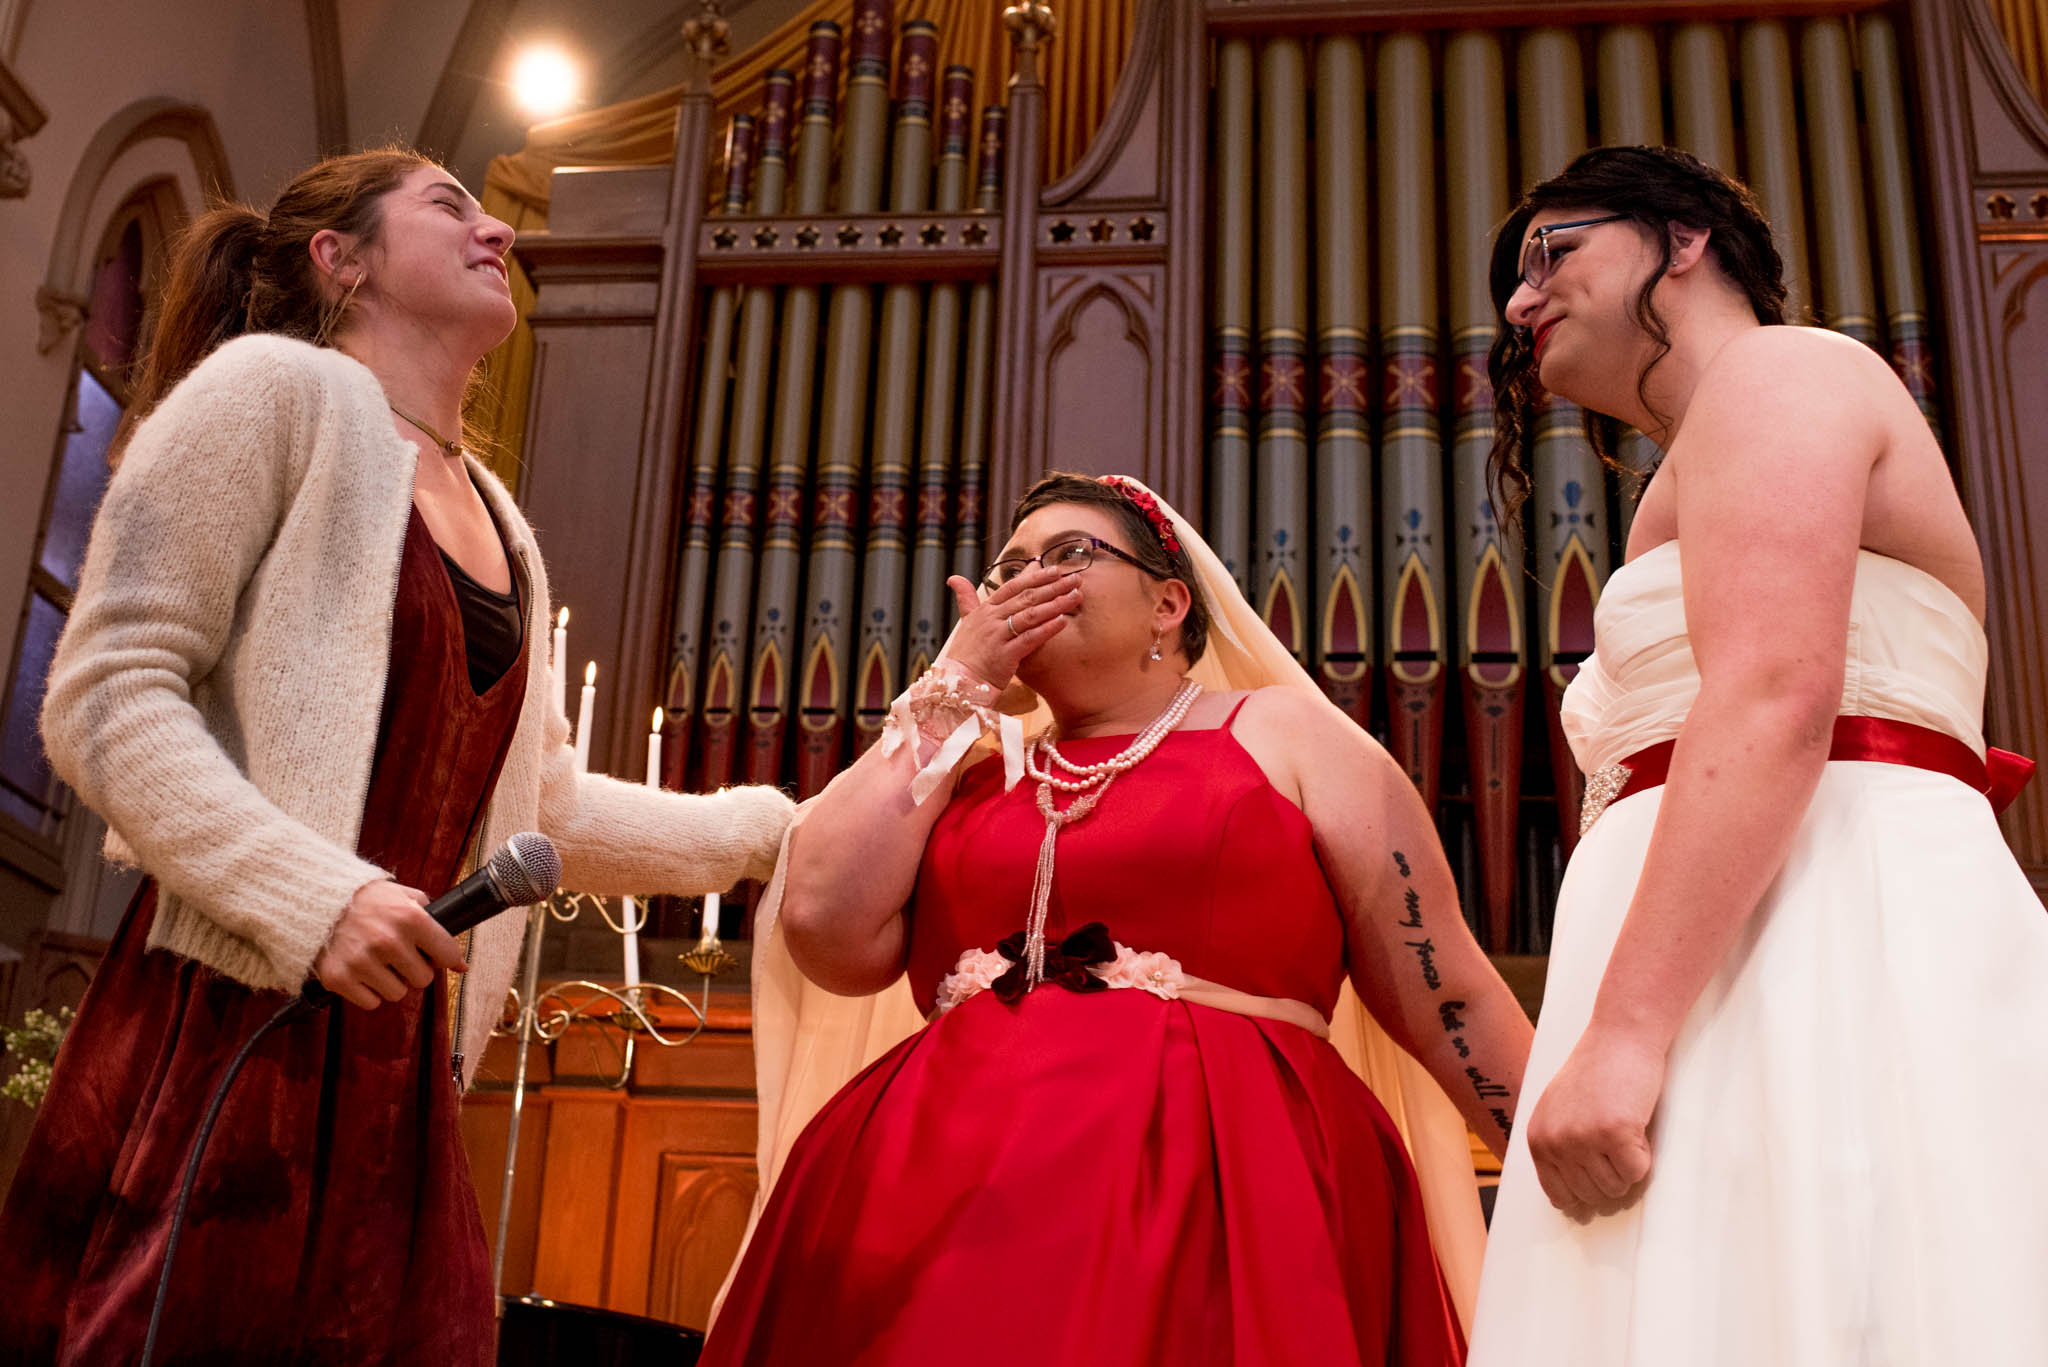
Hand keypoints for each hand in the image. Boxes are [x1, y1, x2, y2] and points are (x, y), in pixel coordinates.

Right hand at [312, 880, 468, 1009]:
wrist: (314, 901)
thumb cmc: (364, 899)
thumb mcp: (402, 895)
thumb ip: (434, 921)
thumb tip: (461, 964)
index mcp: (409, 917)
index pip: (447, 954)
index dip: (446, 958)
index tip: (440, 957)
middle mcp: (387, 941)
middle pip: (423, 980)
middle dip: (415, 970)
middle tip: (400, 956)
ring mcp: (362, 962)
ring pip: (397, 994)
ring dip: (392, 982)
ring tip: (378, 962)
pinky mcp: (339, 979)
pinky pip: (371, 1003)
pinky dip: (368, 992)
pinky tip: (361, 972)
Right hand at [941, 566, 1081, 690]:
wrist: (958, 683)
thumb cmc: (966, 654)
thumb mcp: (965, 622)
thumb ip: (966, 599)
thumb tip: (954, 579)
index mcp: (984, 610)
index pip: (1012, 587)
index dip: (1035, 577)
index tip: (1055, 570)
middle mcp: (991, 619)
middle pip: (1026, 597)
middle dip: (1053, 587)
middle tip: (1075, 579)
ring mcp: (997, 636)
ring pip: (1031, 615)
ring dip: (1056, 604)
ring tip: (1076, 596)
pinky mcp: (1005, 655)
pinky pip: (1030, 638)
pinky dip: (1047, 629)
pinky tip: (1063, 621)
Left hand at [1525, 1024, 1663, 1218]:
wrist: (1619, 1037)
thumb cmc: (1595, 1073)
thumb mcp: (1558, 1111)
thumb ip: (1557, 1149)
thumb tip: (1565, 1202)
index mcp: (1538, 1139)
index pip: (1558, 1195)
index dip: (1584, 1196)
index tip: (1599, 1185)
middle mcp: (1555, 1142)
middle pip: (1591, 1196)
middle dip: (1611, 1178)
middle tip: (1617, 1144)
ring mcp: (1583, 1139)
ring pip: (1616, 1188)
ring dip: (1628, 1167)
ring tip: (1625, 1129)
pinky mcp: (1614, 1133)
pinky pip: (1637, 1173)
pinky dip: (1645, 1158)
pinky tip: (1637, 1128)